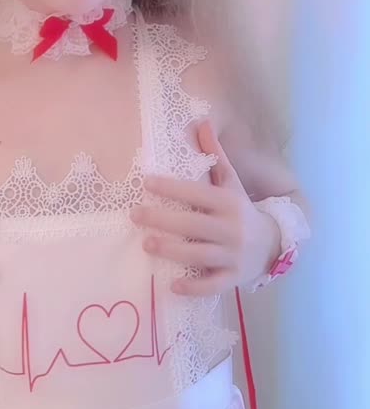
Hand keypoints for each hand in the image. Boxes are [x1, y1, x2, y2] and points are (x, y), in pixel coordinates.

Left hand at [131, 121, 280, 295]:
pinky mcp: (233, 278)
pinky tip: (172, 286)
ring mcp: (233, 255)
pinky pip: (212, 286)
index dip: (172, 187)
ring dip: (172, 251)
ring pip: (199, 255)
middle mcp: (231, 228)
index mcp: (229, 202)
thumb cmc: (241, 210)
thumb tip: (201, 121)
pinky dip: (194, 288)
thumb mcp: (232, 182)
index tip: (146, 182)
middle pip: (193, 225)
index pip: (197, 193)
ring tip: (146, 244)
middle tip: (135, 214)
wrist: (273, 244)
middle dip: (163, 219)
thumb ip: (215, 155)